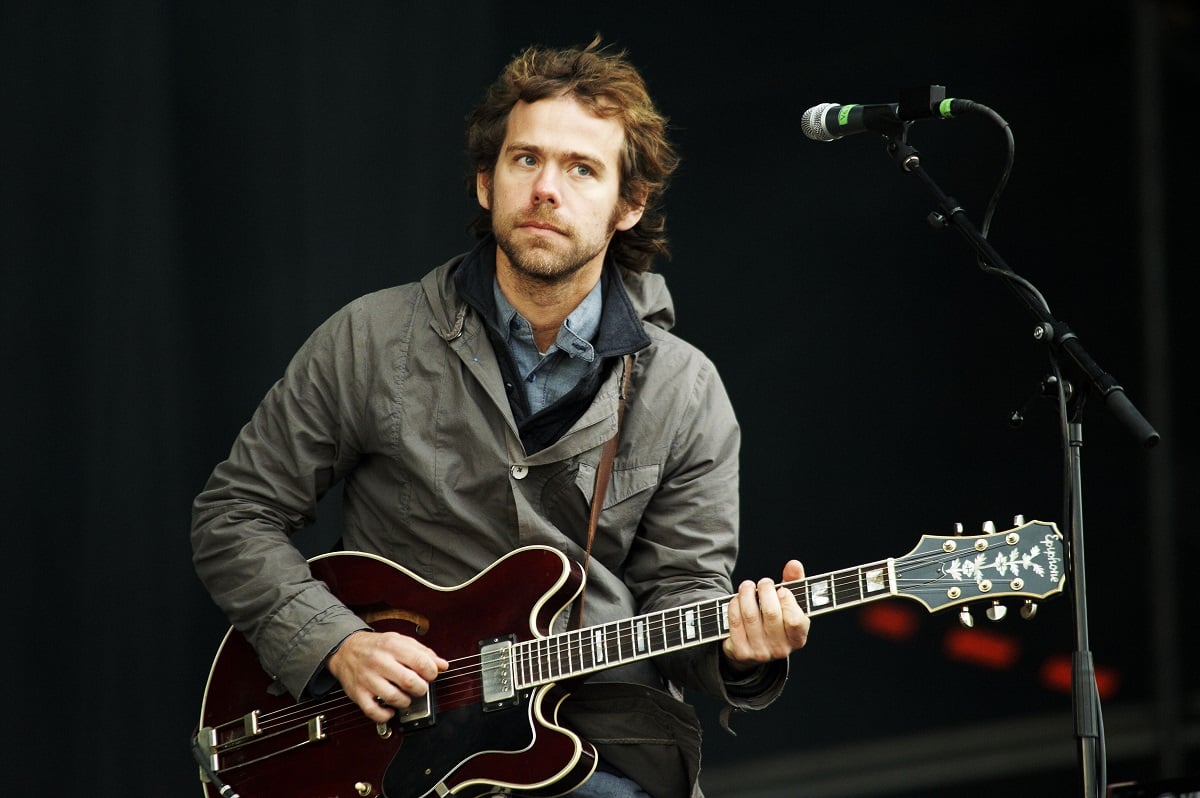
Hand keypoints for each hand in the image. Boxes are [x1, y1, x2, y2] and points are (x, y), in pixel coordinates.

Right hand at [327, 630, 448, 721]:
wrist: (345, 650)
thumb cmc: (376, 646)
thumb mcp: (400, 641)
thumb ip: (423, 652)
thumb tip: (443, 665)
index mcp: (392, 646)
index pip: (420, 662)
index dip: (432, 672)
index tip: (431, 675)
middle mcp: (379, 662)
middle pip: (409, 682)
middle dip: (421, 688)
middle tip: (420, 687)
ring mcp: (367, 679)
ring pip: (394, 698)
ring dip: (407, 702)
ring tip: (406, 697)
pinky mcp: (358, 694)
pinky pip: (374, 712)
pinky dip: (386, 715)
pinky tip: (391, 709)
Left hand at [721, 559, 808, 671]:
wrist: (753, 649)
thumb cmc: (775, 619)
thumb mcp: (788, 603)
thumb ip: (794, 583)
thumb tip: (794, 564)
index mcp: (797, 638)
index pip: (795, 620)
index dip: (787, 601)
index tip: (782, 590)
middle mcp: (780, 649)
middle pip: (771, 613)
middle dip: (765, 590)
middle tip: (764, 582)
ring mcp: (760, 652)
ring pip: (750, 615)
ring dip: (746, 594)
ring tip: (747, 586)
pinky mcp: (741, 652)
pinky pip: (735, 621)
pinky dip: (734, 605)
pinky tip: (737, 599)